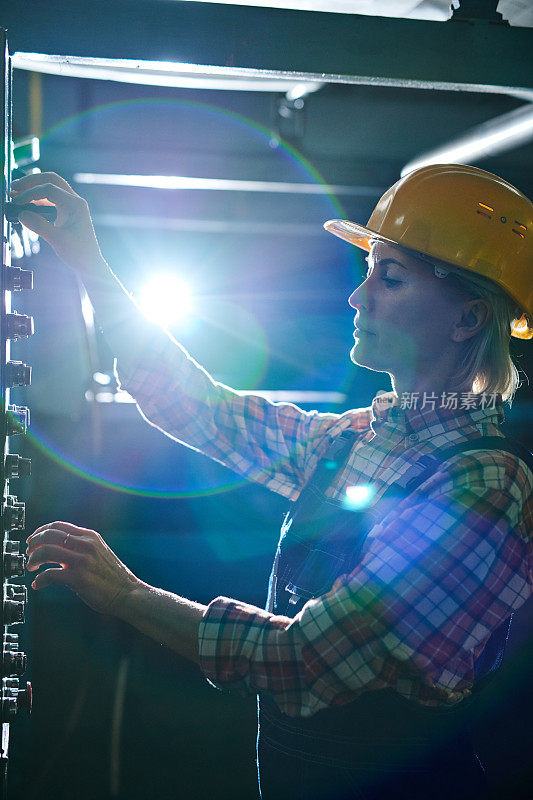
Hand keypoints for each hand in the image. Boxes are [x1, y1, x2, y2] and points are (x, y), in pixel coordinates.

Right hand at [10, 172, 104, 274]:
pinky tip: (25, 204)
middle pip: (51, 180)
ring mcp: (70, 205)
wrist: (89, 264)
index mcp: (76, 205)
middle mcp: (74, 201)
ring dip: (33, 188)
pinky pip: (49, 198)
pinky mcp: (65, 212)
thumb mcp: (58, 240)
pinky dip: (36, 198)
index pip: (49, 189)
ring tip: (16, 193)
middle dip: (31, 182)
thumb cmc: (80, 254)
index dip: (30, 193)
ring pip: (50, 187)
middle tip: (14, 187)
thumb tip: (22, 214)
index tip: (16, 201)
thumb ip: (39, 226)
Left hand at [26, 521, 140, 614]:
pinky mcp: (78, 578)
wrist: (128, 593)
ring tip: (31, 567)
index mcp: (89, 537)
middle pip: (49, 534)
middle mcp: (85, 545)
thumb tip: (57, 548)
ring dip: (33, 559)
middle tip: (29, 553)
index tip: (33, 540)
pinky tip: (38, 584)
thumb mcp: (99, 552)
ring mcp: (82, 561)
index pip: (58, 525)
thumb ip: (81, 547)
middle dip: (33, 543)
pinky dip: (39, 580)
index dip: (40, 531)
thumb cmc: (113, 576)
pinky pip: (50, 574)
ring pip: (46, 551)